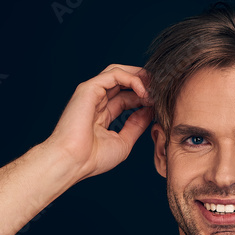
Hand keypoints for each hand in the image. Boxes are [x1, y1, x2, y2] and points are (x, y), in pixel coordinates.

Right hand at [47, 64, 153, 183]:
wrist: (73, 162)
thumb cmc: (93, 159)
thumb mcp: (123, 141)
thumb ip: (136, 125)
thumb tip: (150, 111)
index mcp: (102, 115)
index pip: (127, 98)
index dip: (144, 98)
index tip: (159, 105)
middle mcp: (96, 101)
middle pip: (123, 82)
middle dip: (143, 83)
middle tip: (160, 91)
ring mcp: (92, 93)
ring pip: (119, 72)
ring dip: (139, 78)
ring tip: (153, 89)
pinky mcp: (89, 88)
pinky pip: (114, 74)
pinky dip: (132, 79)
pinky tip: (143, 91)